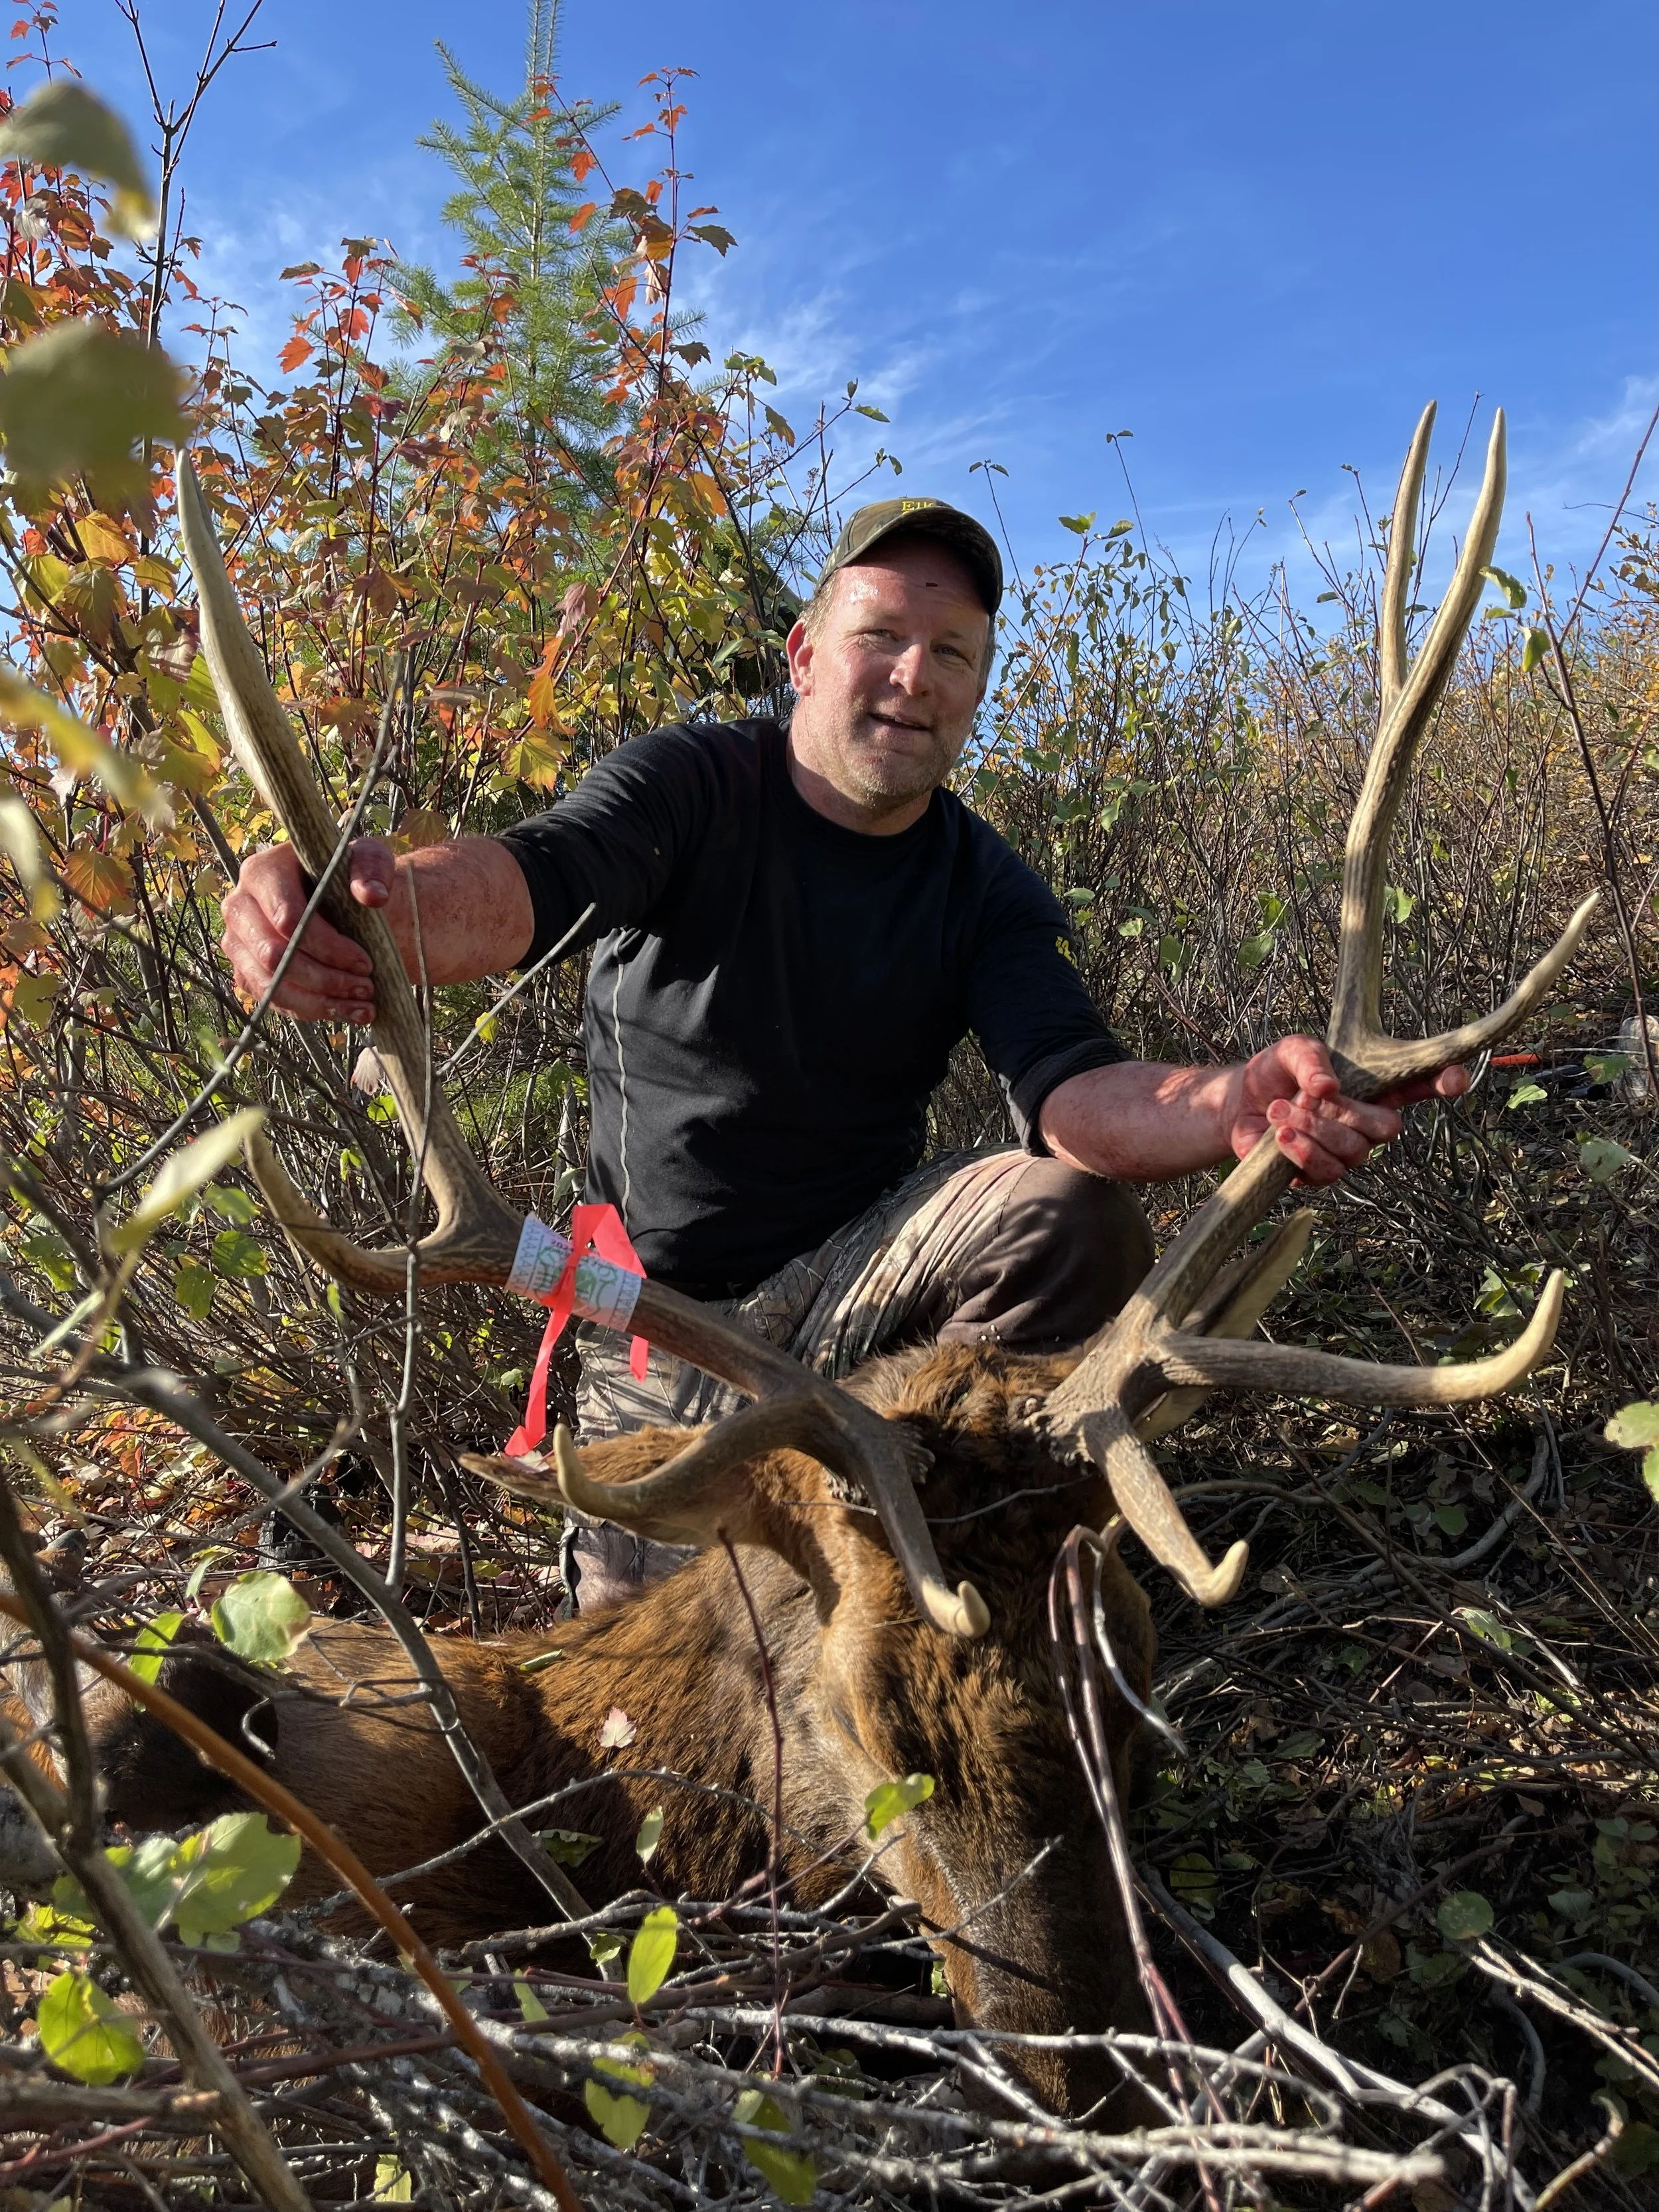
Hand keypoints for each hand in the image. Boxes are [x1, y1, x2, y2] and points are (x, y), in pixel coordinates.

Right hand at [219, 838, 394, 1020]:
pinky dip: (311, 1010)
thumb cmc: (347, 874)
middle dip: (325, 978)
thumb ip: (371, 870)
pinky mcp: (245, 971)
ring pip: (270, 984)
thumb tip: (372, 896)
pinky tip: (346, 1011)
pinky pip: (272, 999)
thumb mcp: (366, 860)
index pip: (287, 918)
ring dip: (320, 1001)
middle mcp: (239, 907)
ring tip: (362, 1006)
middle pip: (273, 955)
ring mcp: (237, 942)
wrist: (334, 895)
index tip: (365, 962)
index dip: (328, 946)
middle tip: (366, 987)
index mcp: (261, 872)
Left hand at [1226, 1034, 1467, 1184]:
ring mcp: (1347, 1152)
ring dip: (1314, 1129)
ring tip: (1280, 1110)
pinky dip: (1302, 1150)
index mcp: (1373, 1088)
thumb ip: (1310, 1058)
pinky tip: (1281, 1134)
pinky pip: (1327, 1172)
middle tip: (1306, 1097)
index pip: (1420, 1086)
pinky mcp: (1319, 1174)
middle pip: (1390, 1129)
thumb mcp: (1289, 1051)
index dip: (1444, 1083)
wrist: (1238, 1104)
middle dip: (1348, 1113)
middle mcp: (1367, 1123)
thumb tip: (1327, 1087)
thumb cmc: (1274, 1074)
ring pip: (1354, 1152)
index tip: (1457, 1080)